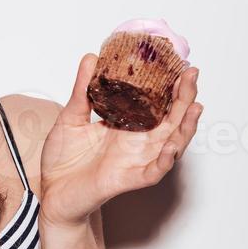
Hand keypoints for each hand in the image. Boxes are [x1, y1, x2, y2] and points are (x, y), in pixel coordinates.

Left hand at [39, 53, 202, 227]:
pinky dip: (165, 160)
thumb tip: (91, 58)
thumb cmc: (63, 159)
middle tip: (191, 75)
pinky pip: (154, 171)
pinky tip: (172, 146)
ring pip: (171, 144)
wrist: (52, 191)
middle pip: (170, 119)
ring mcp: (136, 160)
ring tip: (195, 106)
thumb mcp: (71, 117)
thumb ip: (83, 90)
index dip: (168, 85)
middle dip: (184, 98)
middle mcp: (137, 141)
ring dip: (185, 127)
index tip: (176, 63)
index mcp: (126, 124)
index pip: (155, 102)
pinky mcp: (129, 178)